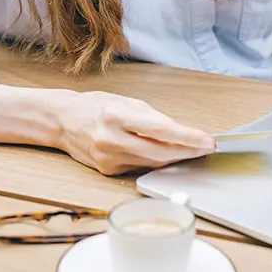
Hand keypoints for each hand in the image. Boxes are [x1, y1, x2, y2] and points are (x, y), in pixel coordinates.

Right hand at [55, 90, 215, 175]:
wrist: (63, 121)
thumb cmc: (95, 106)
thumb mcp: (125, 101)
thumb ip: (152, 117)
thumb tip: (179, 133)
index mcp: (116, 115)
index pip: (161, 131)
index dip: (188, 138)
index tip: (208, 141)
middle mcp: (111, 139)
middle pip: (159, 152)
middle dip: (187, 152)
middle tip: (206, 148)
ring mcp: (108, 159)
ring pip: (152, 163)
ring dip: (175, 158)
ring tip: (192, 150)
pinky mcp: (108, 171)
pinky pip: (140, 167)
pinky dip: (155, 161)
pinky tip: (165, 154)